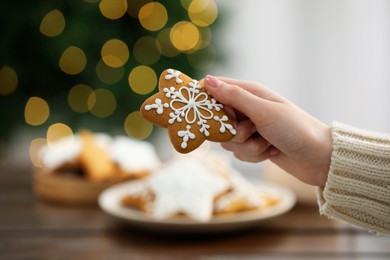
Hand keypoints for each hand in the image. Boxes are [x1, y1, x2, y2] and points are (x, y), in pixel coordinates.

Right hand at [204, 75, 331, 185]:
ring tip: (267, 143)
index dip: (209, 103)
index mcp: (250, 93)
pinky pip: (238, 153)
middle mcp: (248, 109)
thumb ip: (234, 96)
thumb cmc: (294, 128)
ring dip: (248, 146)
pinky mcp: (253, 146)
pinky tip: (270, 152)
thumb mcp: (263, 111)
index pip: (216, 90)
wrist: (318, 158)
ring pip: (228, 141)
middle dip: (234, 132)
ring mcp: (250, 129)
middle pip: (219, 120)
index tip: (213, 116)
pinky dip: (254, 155)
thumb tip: (207, 80)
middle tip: (252, 130)